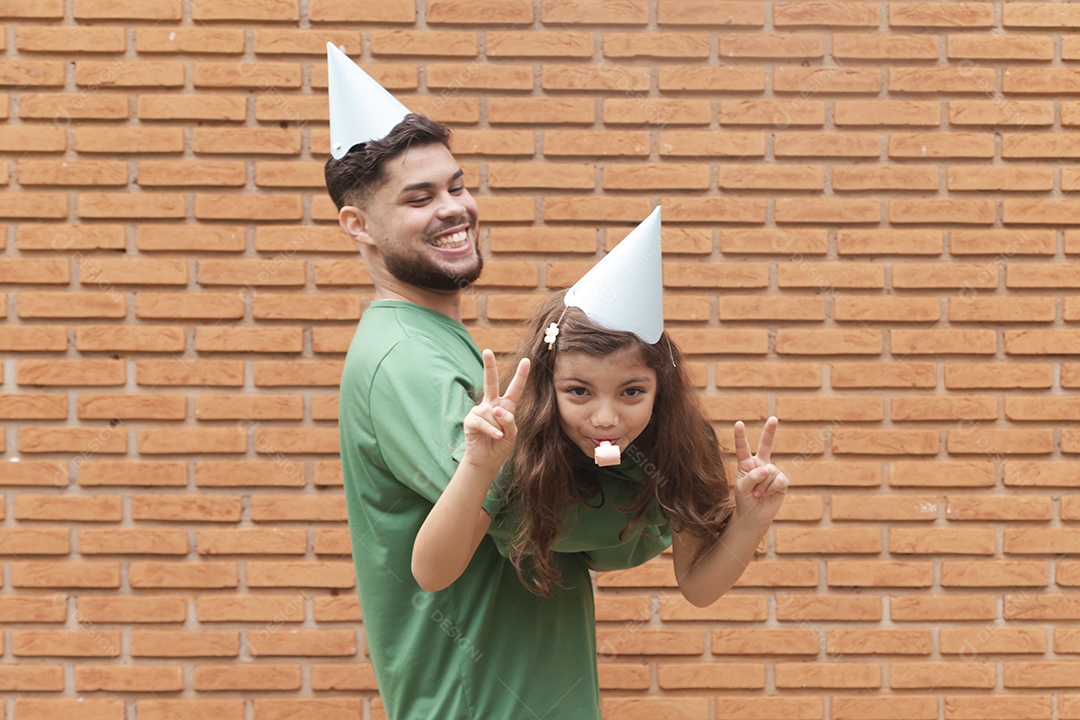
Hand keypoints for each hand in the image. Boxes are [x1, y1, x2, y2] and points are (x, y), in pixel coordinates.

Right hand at [462, 349, 529, 471]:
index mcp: (506, 406)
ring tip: (496, 437)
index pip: (515, 389)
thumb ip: (509, 420)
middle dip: (489, 366)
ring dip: (498, 428)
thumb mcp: (512, 434)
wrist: (486, 461)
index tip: (526, 360)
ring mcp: (480, 411)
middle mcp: (492, 404)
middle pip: (491, 382)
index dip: (521, 375)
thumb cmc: (500, 446)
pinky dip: (491, 430)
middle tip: (486, 350)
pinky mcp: (471, 420)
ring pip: (493, 413)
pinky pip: (483, 421)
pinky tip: (495, 436)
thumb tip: (496, 409)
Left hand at [731, 416, 787, 531]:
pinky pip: (778, 480)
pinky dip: (770, 489)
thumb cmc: (744, 499)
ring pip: (769, 472)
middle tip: (774, 418)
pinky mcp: (782, 480)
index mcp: (746, 463)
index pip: (743, 448)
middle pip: (766, 445)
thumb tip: (766, 470)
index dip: (740, 436)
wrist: (754, 515)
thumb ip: (751, 477)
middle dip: (770, 431)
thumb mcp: (741, 488)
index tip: (738, 423)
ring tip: (758, 494)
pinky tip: (766, 495)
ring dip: (762, 486)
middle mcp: (760, 464)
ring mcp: (772, 471)